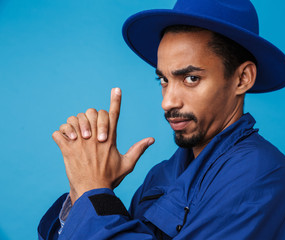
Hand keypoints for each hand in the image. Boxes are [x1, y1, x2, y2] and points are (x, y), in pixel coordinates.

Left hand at [52, 88, 154, 203]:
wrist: (93, 191)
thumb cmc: (111, 178)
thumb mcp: (128, 163)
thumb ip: (138, 149)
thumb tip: (152, 139)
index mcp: (110, 139)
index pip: (114, 115)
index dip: (116, 101)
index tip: (116, 89)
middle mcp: (95, 137)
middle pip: (92, 112)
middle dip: (90, 116)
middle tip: (89, 129)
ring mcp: (80, 143)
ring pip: (73, 119)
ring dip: (73, 124)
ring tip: (75, 136)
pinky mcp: (67, 150)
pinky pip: (58, 133)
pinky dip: (59, 135)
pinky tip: (64, 141)